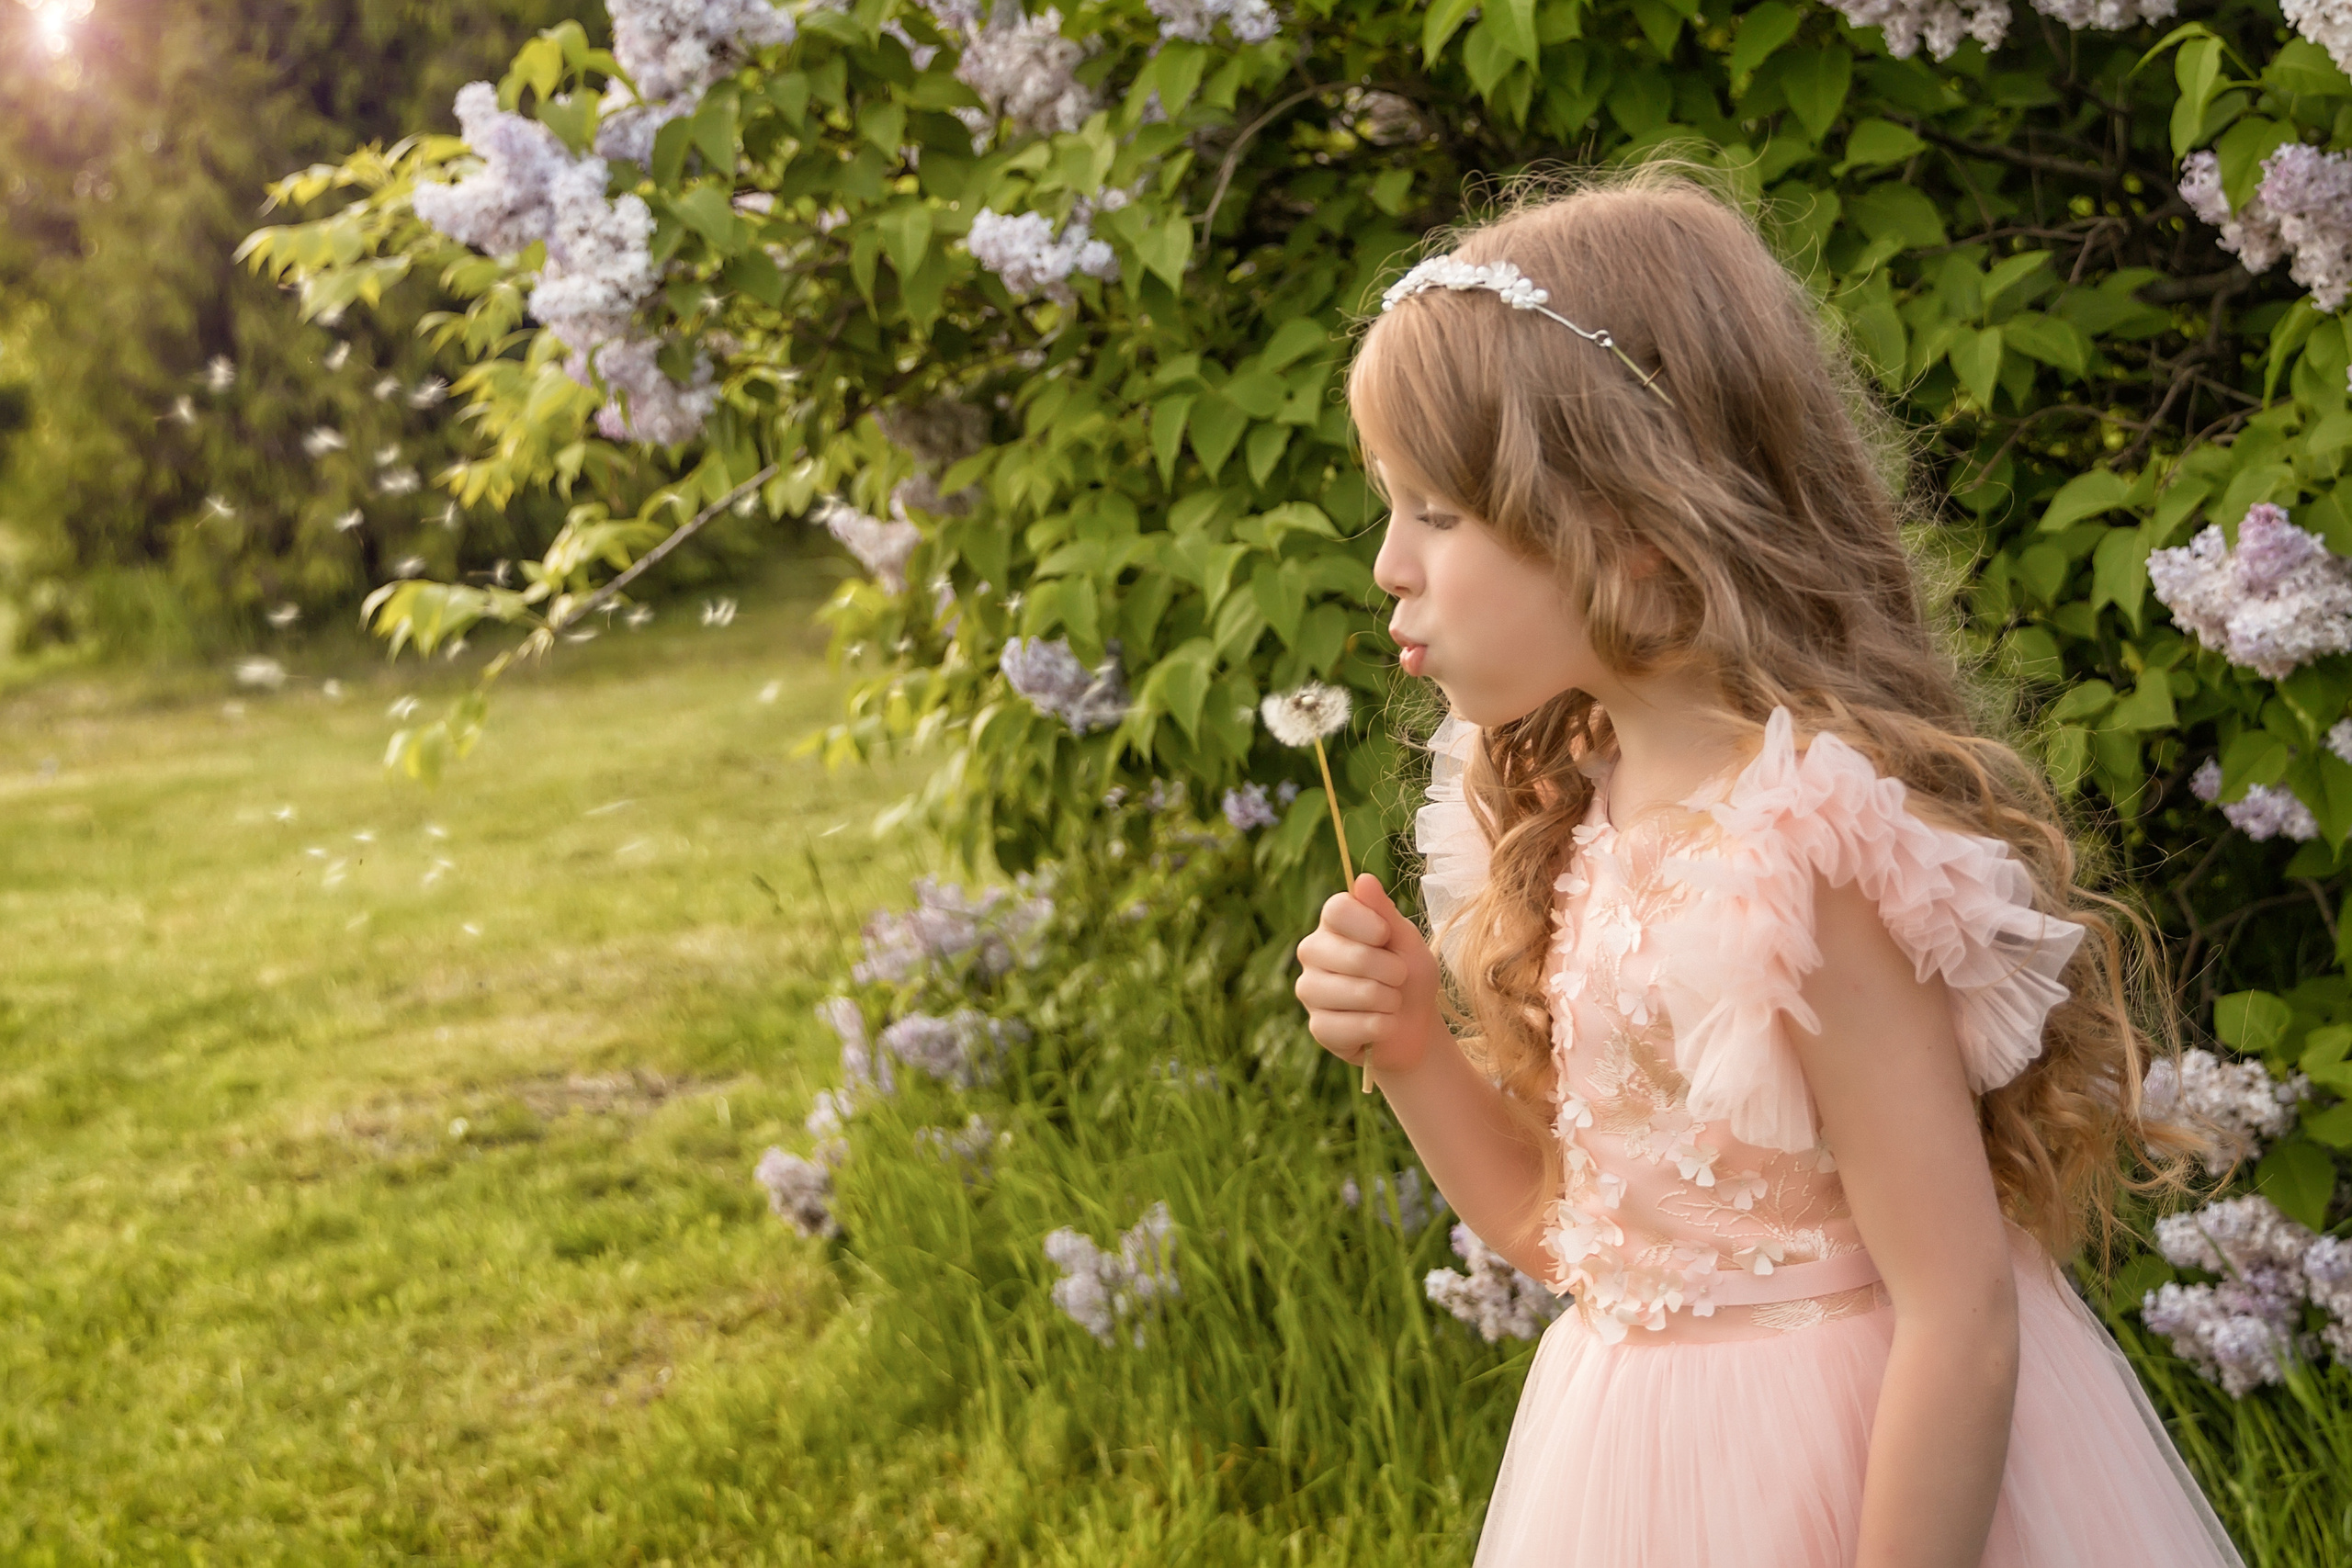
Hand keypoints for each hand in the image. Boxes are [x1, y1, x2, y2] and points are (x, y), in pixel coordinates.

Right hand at [1294, 873, 1443, 1078]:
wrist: (1413, 1025)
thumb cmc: (1409, 975)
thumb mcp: (1406, 940)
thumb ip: (1385, 912)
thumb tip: (1363, 879)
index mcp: (1333, 924)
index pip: (1337, 909)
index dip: (1369, 924)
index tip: (1387, 936)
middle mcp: (1313, 952)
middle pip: (1353, 955)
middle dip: (1392, 971)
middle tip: (1399, 977)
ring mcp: (1310, 990)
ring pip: (1355, 994)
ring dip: (1388, 1001)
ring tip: (1391, 1001)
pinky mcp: (1318, 1027)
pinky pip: (1352, 1026)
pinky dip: (1380, 1027)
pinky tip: (1381, 1024)